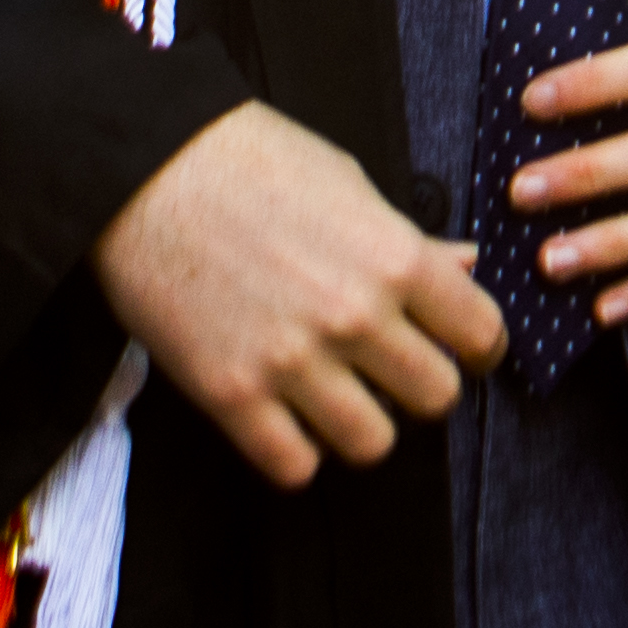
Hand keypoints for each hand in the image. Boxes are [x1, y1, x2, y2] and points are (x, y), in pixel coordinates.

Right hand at [95, 95, 508, 486]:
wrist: (146, 168)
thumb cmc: (251, 160)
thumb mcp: (350, 183)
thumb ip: (411, 240)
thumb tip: (467, 266)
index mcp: (395, 256)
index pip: (481, 334)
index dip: (481, 346)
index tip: (467, 349)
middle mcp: (354, 316)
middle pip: (436, 396)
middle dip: (424, 385)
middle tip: (396, 370)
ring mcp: (292, 362)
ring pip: (374, 443)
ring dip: (363, 422)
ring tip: (340, 394)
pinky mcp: (231, 396)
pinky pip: (295, 466)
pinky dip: (298, 450)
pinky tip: (288, 415)